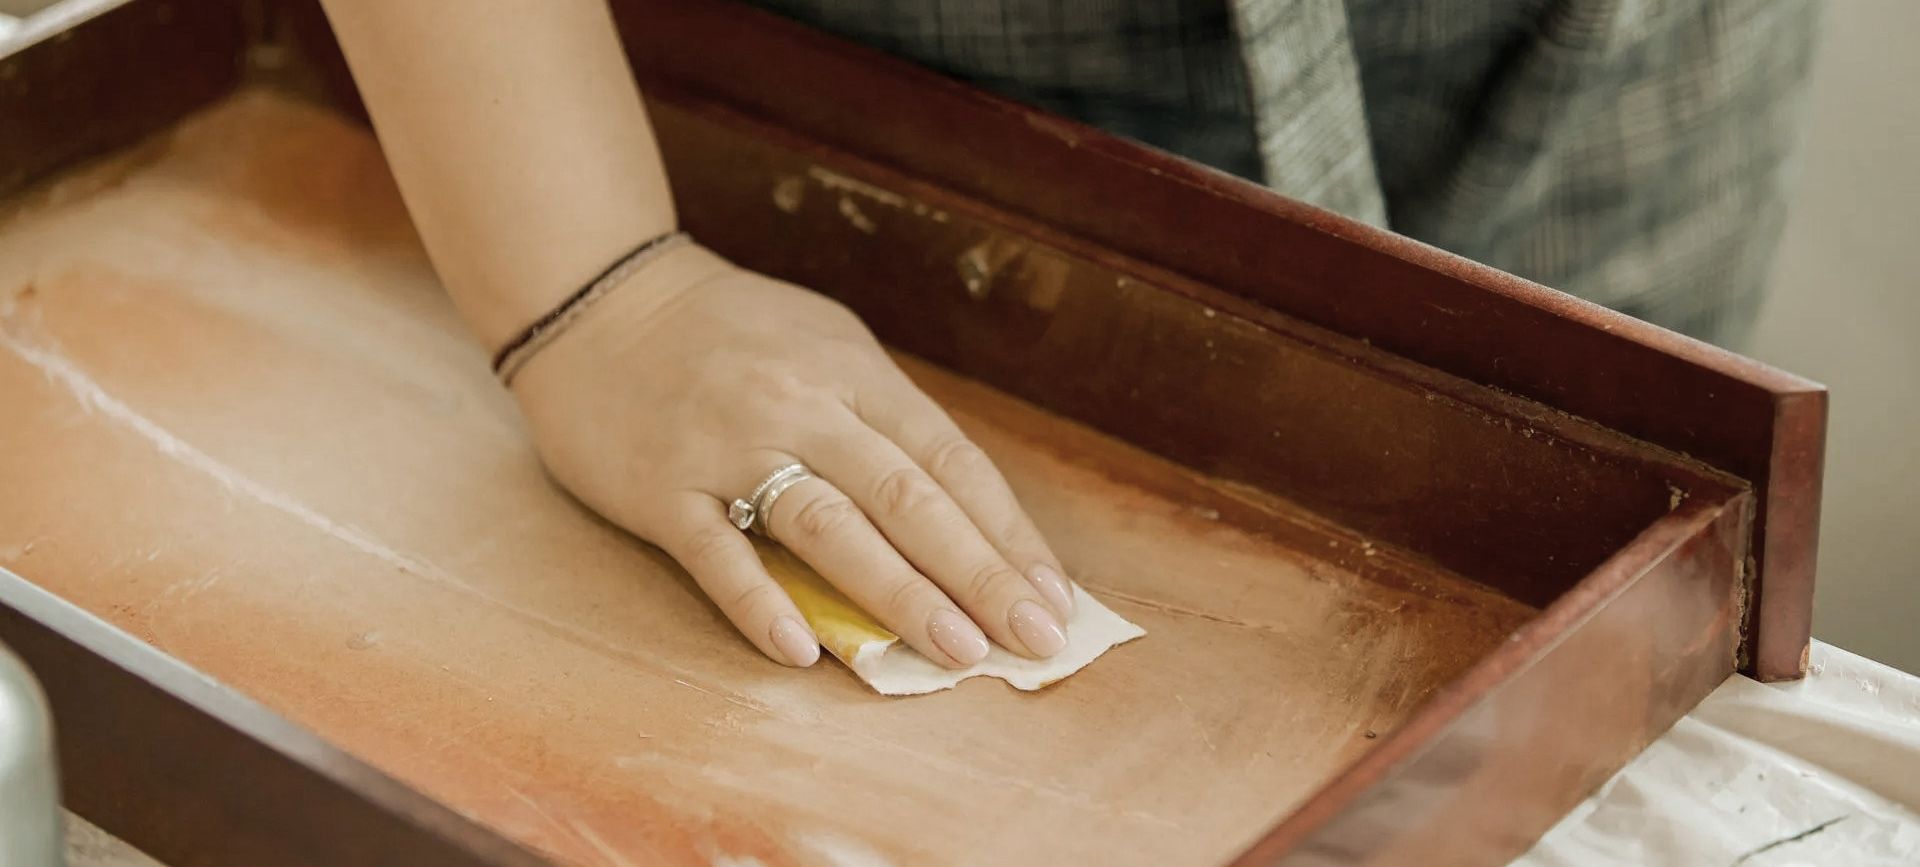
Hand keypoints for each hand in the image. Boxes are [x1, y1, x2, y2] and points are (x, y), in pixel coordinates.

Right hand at [508, 243, 1075, 668]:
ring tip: (955, 652)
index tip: (1055, 597)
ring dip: (898, 593)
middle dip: (979, 575)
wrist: (598, 298)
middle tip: (1033, 640)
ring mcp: (730, 449)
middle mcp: (802, 407)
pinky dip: (761, 603)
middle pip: (906, 499)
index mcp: (854, 374)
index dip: (1008, 534)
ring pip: (827, 527)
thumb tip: (960, 512)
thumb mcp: (825, 346)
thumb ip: (883, 420)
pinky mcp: (661, 490)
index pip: (950, 463)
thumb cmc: (729, 334)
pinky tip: (803, 653)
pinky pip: (717, 555)